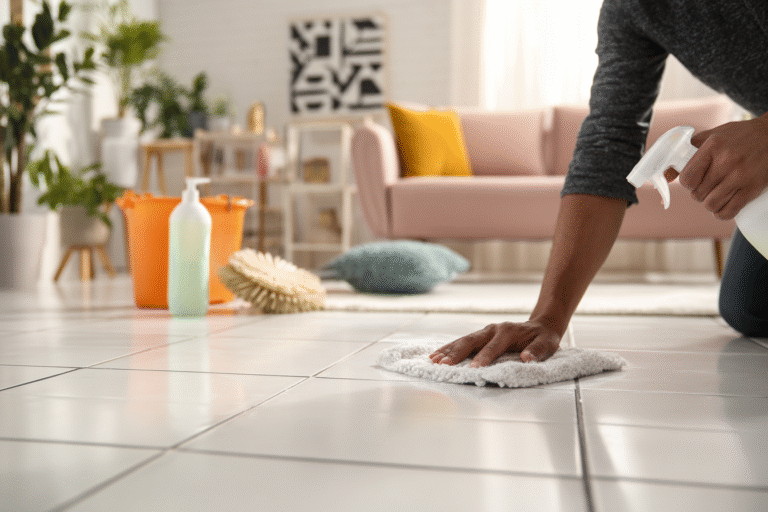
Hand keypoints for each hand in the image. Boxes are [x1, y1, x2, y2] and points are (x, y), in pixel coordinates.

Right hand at [429, 320, 560, 367]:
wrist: (540, 326)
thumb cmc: (543, 338)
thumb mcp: (548, 343)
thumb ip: (538, 351)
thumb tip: (527, 358)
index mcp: (508, 332)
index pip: (493, 347)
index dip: (484, 357)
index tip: (474, 368)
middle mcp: (492, 329)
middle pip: (471, 341)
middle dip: (457, 354)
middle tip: (444, 365)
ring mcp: (484, 332)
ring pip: (463, 340)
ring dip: (448, 351)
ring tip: (434, 360)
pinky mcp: (479, 336)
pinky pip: (461, 342)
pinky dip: (448, 348)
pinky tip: (436, 355)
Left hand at [671, 114, 767, 219]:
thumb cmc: (739, 136)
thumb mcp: (713, 135)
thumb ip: (690, 149)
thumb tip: (667, 173)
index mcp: (713, 146)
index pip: (687, 178)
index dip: (687, 184)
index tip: (693, 181)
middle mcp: (726, 162)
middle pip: (698, 194)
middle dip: (699, 193)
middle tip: (707, 187)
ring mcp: (741, 176)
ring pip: (711, 205)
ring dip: (709, 204)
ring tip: (715, 195)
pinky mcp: (753, 188)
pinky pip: (728, 211)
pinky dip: (721, 213)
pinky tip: (722, 206)